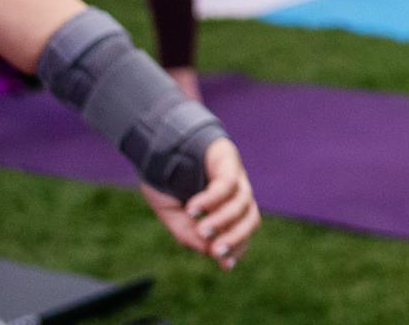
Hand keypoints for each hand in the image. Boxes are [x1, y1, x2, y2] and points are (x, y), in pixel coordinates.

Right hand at [140, 138, 258, 269]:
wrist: (156, 145)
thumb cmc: (166, 180)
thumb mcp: (173, 214)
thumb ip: (188, 234)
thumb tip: (207, 251)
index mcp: (227, 207)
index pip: (242, 231)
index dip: (238, 248)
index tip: (225, 264)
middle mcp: (237, 191)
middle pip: (251, 219)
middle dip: (236, 238)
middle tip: (217, 252)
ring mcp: (235, 174)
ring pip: (242, 203)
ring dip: (222, 221)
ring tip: (202, 230)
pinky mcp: (227, 158)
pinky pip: (226, 183)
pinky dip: (212, 199)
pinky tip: (193, 209)